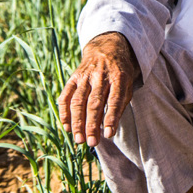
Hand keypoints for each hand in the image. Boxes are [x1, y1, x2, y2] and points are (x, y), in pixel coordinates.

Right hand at [58, 32, 138, 146]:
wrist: (107, 49)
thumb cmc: (120, 74)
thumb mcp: (128, 85)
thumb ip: (120, 105)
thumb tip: (109, 130)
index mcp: (118, 77)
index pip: (114, 100)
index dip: (111, 118)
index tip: (108, 135)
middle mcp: (100, 76)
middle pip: (94, 103)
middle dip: (91, 125)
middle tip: (91, 143)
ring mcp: (85, 76)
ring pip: (78, 101)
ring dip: (77, 122)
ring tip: (79, 139)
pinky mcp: (74, 77)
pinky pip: (66, 95)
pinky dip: (64, 112)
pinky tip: (67, 127)